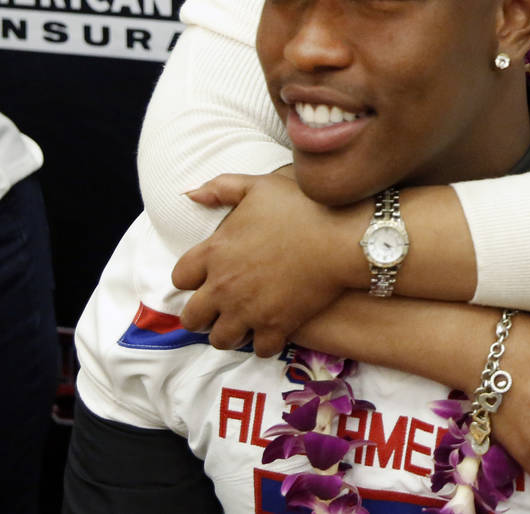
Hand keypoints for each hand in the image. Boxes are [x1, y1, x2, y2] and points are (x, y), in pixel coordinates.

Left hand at [172, 172, 366, 355]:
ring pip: (220, 339)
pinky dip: (264, 342)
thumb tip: (190, 194)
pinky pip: (259, 350)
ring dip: (229, 331)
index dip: (191, 278)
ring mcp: (248, 310)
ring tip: (244, 320)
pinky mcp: (276, 327)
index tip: (205, 277)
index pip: (180, 278)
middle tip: (220, 306)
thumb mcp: (259, 186)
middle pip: (192, 318)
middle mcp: (224, 286)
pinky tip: (273, 327)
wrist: (341, 236)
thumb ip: (221, 188)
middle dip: (203, 314)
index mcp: (215, 252)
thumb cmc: (302, 206)